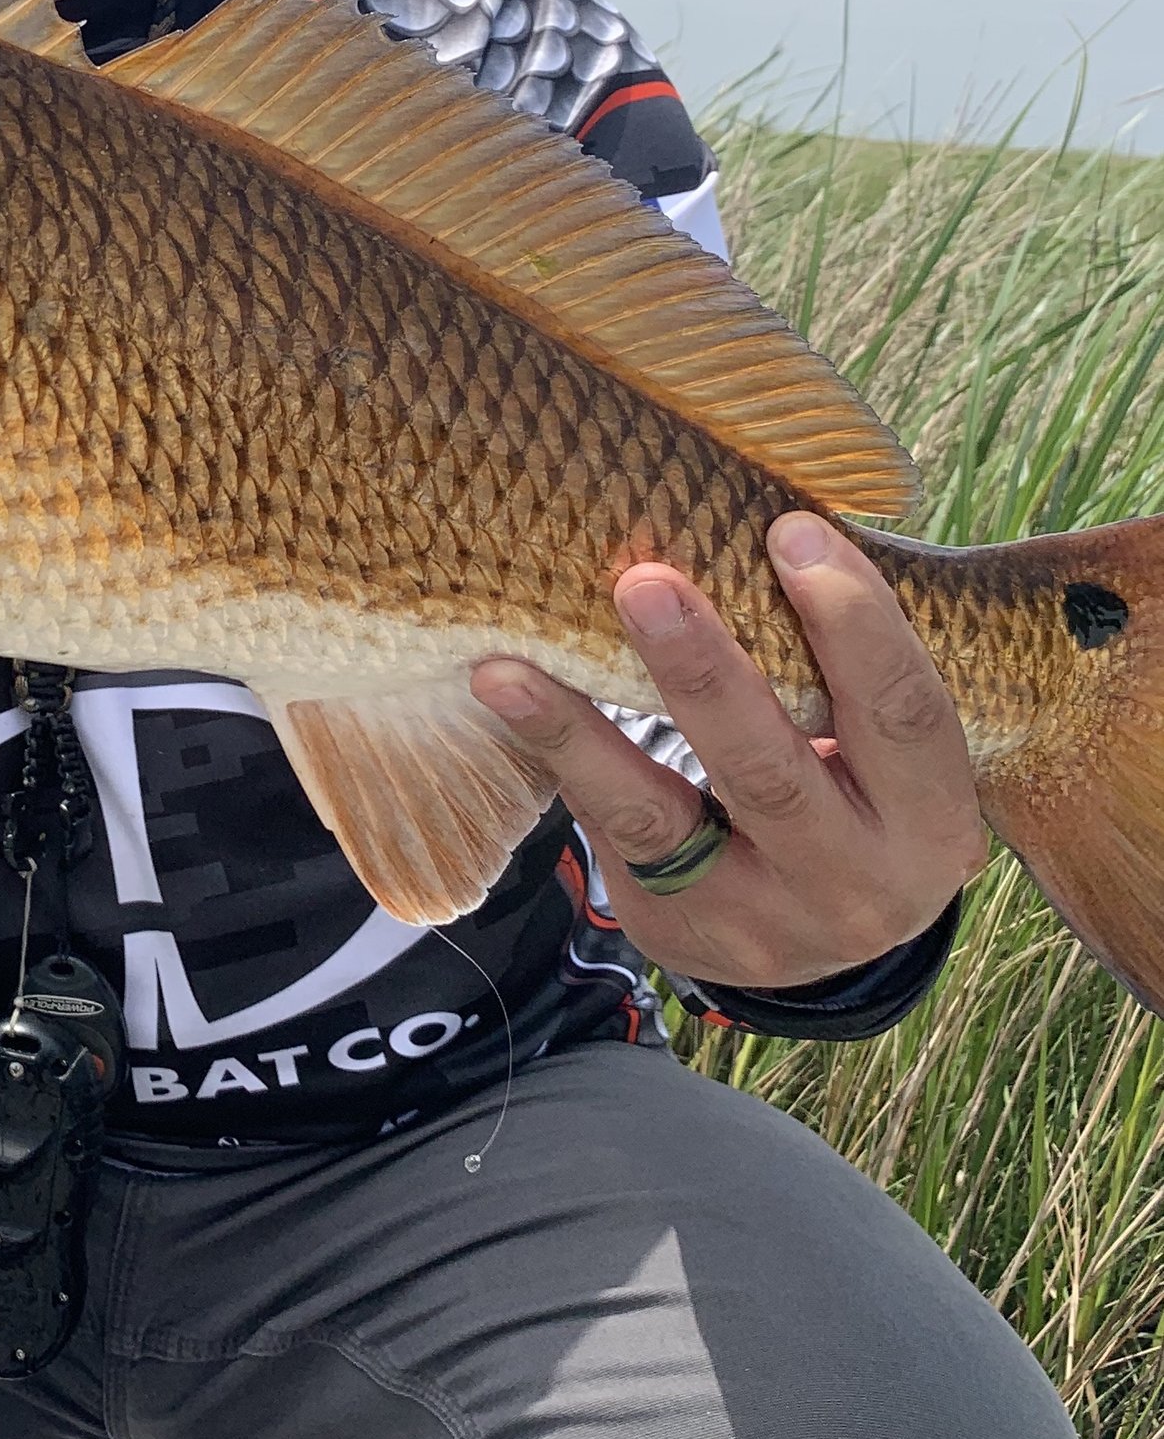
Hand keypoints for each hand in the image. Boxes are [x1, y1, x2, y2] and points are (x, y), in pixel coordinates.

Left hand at [470, 513, 988, 993]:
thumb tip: (780, 504)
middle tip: (646, 581)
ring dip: (586, 731)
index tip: (791, 529)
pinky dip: (557, 757)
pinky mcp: (678, 928)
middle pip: (774, 772)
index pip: (904, 714)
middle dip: (706, 674)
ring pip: (664, 815)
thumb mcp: (887, 749)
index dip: (855, 622)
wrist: (826, 934)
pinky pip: (609, 833)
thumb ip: (852, 658)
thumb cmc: (858, 788)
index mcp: (933, 822)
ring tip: (515, 662)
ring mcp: (762, 923)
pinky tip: (506, 692)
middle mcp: (859, 885)